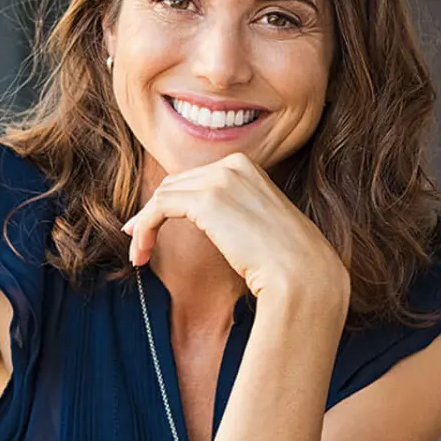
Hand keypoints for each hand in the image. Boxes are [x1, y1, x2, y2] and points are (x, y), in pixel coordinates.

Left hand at [120, 153, 347, 302]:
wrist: (302, 276)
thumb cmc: (286, 260)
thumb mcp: (257, 222)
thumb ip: (231, 210)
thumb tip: (202, 217)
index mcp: (246, 166)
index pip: (193, 179)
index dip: (168, 203)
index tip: (151, 228)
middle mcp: (232, 165)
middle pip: (174, 185)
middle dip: (151, 213)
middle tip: (138, 242)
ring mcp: (220, 179)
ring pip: (162, 197)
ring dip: (144, 226)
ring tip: (139, 255)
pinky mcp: (206, 200)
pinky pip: (158, 209)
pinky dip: (144, 229)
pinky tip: (140, 253)